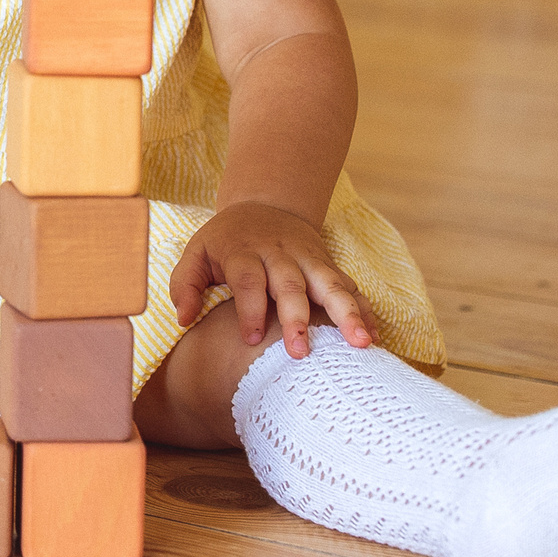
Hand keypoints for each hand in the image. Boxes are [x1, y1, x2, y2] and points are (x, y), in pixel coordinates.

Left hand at [168, 200, 373, 357]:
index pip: (248, 279)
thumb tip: (183, 318)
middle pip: (291, 283)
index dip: (249, 308)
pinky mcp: (329, 265)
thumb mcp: (196, 253)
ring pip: (330, 283)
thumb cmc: (226, 241)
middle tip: (301, 351)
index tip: (251, 339)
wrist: (265, 205)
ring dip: (346, 313)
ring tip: (360, 343)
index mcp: (244, 251)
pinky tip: (374, 335)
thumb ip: (185, 285)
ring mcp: (309, 259)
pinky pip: (350, 286)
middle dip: (297, 317)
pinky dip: (364, 310)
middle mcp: (280, 254)